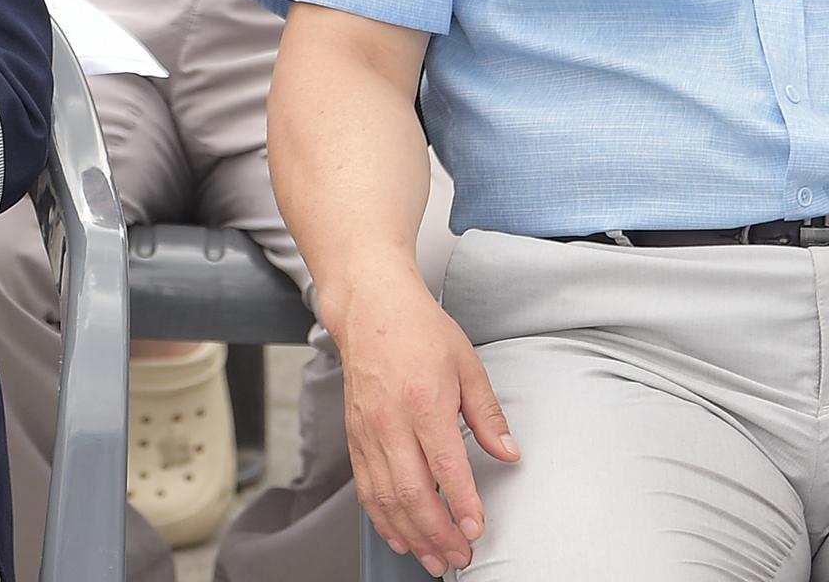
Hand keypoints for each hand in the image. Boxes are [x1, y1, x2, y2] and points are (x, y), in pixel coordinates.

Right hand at [332, 268, 519, 574]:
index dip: (463, 505)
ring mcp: (367, 429)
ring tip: (433, 559)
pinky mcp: (353, 433)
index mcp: (424, 402)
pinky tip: (398, 534)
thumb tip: (509, 453)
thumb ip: (488, 415)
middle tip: (459, 557)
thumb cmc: (418, 330)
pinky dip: (380, 516)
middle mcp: (390, 421)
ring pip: (384, 496)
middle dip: (437, 533)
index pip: (445, 468)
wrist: (368, 306)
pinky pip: (364, 485)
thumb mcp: (468, 364)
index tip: (477, 529)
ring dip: (409, 534)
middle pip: (411, 492)